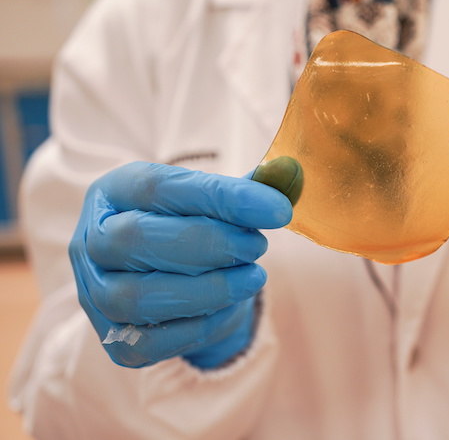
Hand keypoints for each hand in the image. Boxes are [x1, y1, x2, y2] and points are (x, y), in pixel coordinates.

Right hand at [69, 162, 295, 367]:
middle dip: (210, 244)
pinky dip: (199, 326)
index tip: (277, 208)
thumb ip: (247, 189)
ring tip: (254, 276)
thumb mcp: (214, 199)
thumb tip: (289, 175)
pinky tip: (231, 306)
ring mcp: (94, 294)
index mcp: (114, 191)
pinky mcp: (115, 340)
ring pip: (138, 296)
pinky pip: (150, 341)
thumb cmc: (195, 225)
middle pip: (137, 240)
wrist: (174, 276)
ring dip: (209, 289)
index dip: (222, 197)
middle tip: (257, 245)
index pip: (160, 188)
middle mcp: (90, 240)